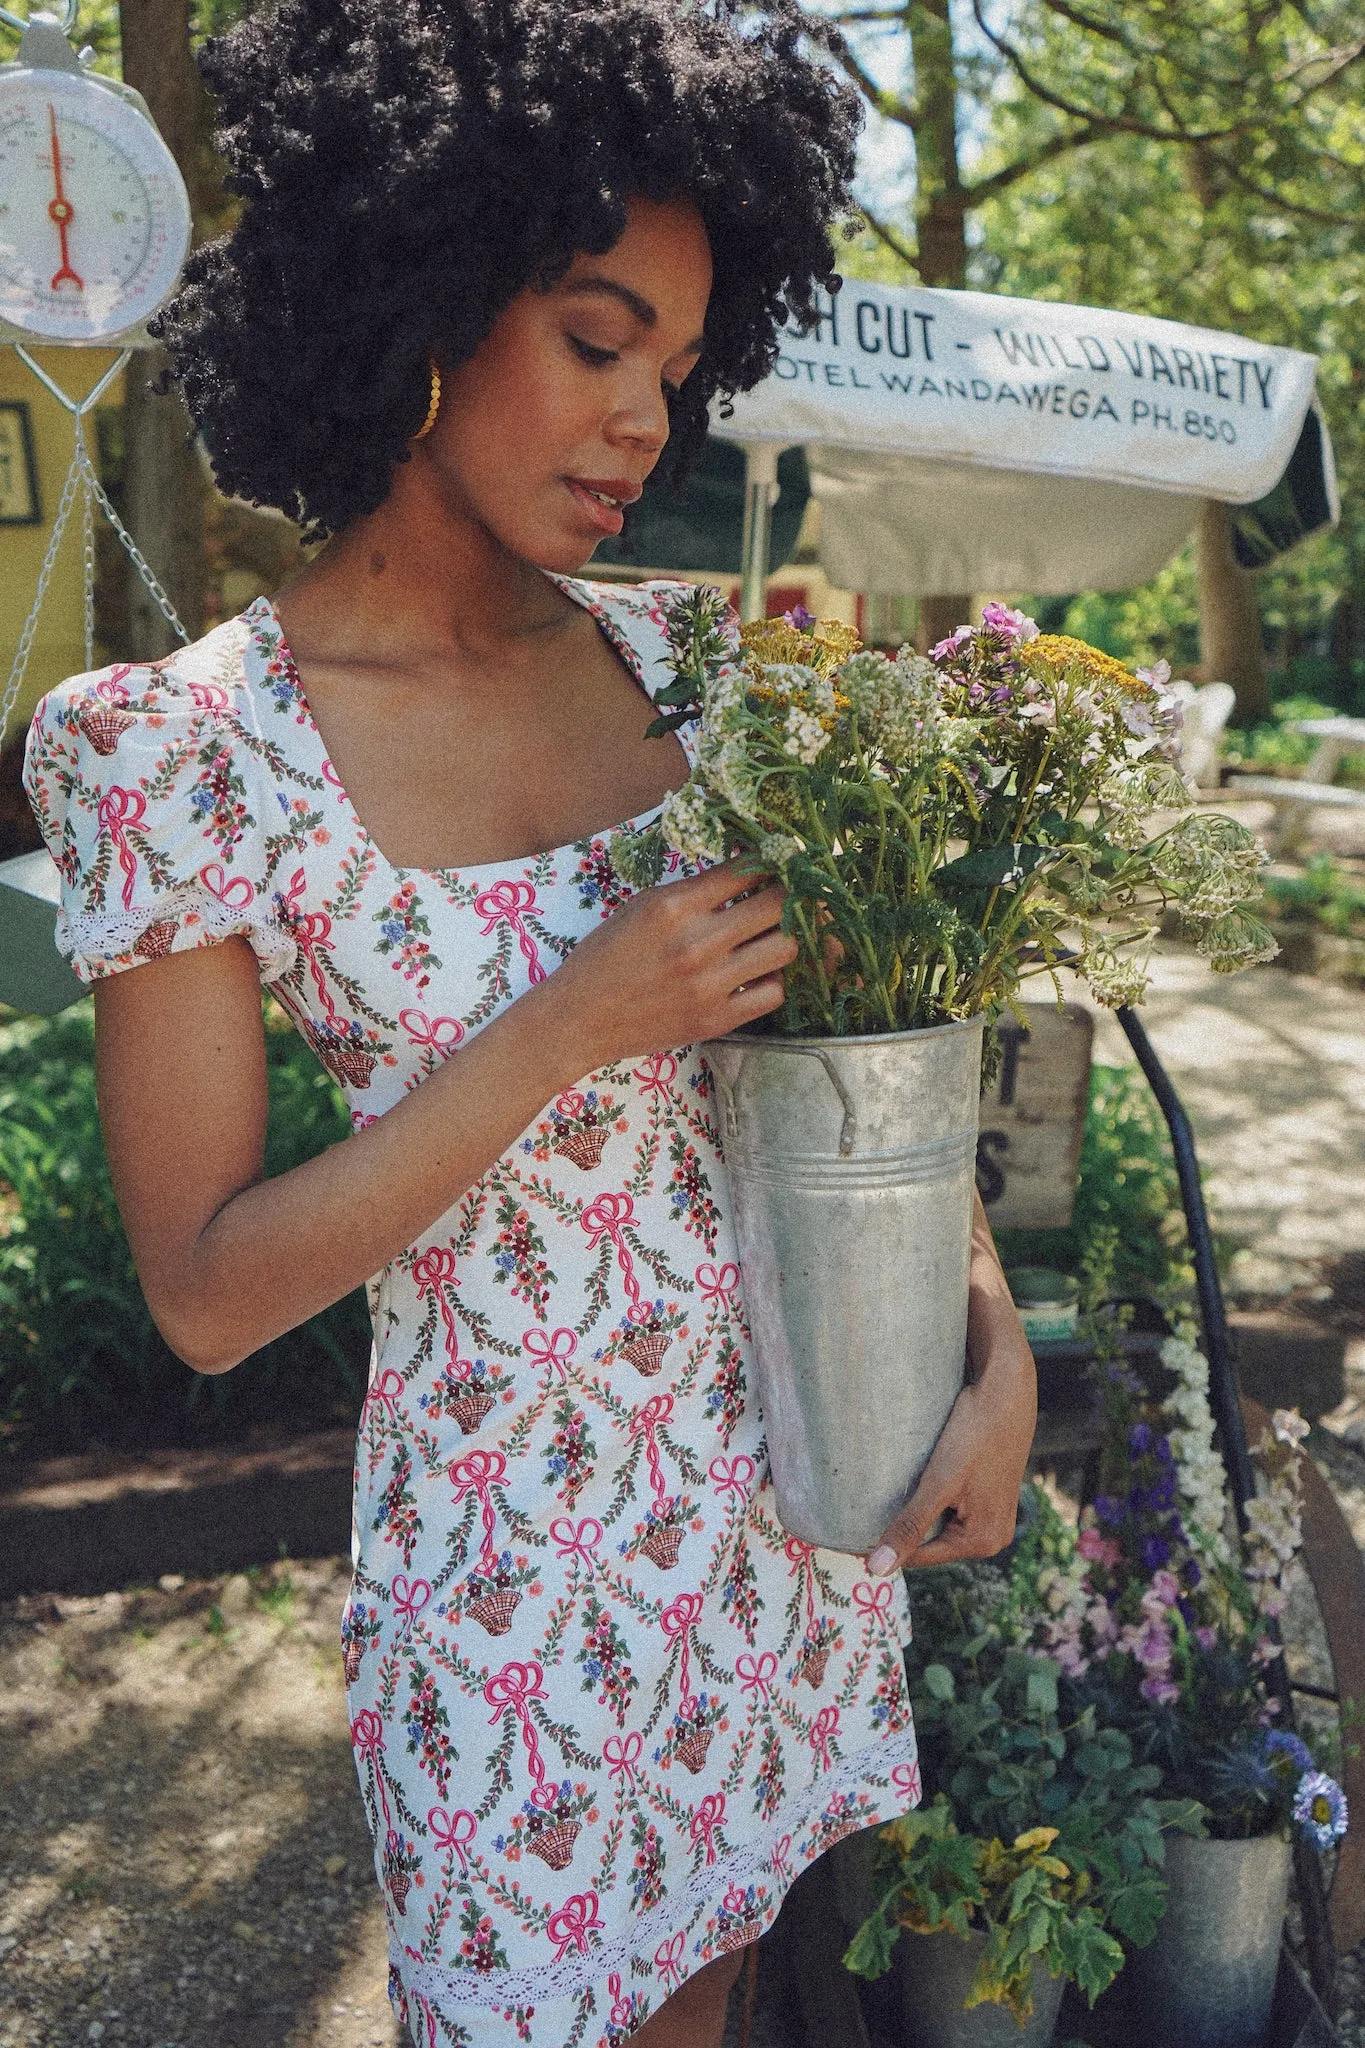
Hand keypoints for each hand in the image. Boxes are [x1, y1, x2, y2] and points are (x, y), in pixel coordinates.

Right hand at [551, 858, 796, 1069]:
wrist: (580, 1019)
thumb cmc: (605, 957)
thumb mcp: (640, 907)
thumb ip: (691, 891)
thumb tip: (745, 870)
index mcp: (674, 906)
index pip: (746, 869)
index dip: (772, 860)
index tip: (782, 859)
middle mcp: (697, 943)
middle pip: (778, 904)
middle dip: (789, 893)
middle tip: (788, 894)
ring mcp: (710, 984)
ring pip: (786, 948)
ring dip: (786, 936)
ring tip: (771, 934)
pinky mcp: (717, 1020)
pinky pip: (774, 994)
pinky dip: (773, 979)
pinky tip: (757, 973)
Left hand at [866, 1191, 1036, 1574]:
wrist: (1010, 1380)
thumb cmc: (975, 1430)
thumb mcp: (939, 1481)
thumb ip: (908, 1525)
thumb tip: (874, 1572)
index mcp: (982, 1542)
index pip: (917, 1555)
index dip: (879, 1543)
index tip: (839, 1531)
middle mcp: (990, 1533)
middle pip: (925, 1536)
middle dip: (892, 1522)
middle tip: (846, 1506)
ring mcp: (987, 1507)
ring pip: (931, 1514)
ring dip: (903, 1504)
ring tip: (864, 1490)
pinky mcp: (981, 1481)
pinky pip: (941, 1495)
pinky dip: (918, 1487)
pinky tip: (893, 1473)